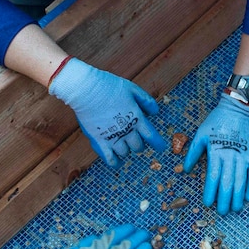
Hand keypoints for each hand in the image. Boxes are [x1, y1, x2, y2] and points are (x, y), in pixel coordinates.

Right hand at [49, 58, 166, 166]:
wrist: (87, 89)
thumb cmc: (109, 86)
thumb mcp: (132, 89)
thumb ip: (146, 101)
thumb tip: (155, 112)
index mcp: (137, 118)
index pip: (152, 136)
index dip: (158, 144)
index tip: (162, 148)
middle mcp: (127, 130)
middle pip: (138, 147)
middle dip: (138, 144)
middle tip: (134, 138)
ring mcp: (113, 137)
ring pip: (125, 153)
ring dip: (126, 149)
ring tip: (122, 143)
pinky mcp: (99, 141)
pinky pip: (110, 159)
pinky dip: (115, 162)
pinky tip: (116, 161)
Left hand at [183, 94, 248, 214]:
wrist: (238, 110)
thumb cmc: (216, 122)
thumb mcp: (200, 134)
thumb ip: (192, 153)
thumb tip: (185, 170)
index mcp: (216, 152)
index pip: (213, 177)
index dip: (210, 192)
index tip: (207, 203)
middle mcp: (231, 156)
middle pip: (228, 183)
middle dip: (224, 200)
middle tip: (222, 212)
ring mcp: (244, 157)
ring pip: (242, 182)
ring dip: (238, 198)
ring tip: (235, 209)